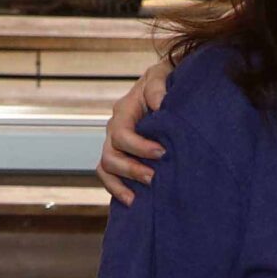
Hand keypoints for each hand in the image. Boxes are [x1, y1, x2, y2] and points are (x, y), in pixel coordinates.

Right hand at [99, 60, 171, 203]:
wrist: (170, 88)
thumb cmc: (166, 81)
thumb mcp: (162, 75)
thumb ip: (158, 86)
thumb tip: (160, 103)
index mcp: (124, 111)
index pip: (122, 133)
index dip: (139, 146)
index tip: (162, 153)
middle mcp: (116, 129)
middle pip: (111, 154)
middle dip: (131, 169)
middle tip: (154, 178)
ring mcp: (116, 145)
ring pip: (107, 167)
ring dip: (123, 182)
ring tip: (140, 196)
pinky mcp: (122, 157)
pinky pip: (109, 176)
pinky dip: (117, 189)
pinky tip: (133, 202)